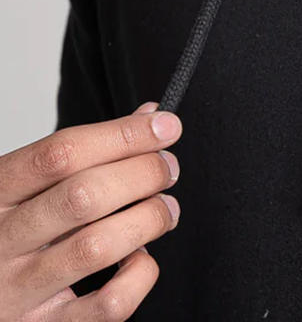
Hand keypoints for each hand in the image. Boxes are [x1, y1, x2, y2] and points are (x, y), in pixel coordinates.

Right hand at [0, 101, 181, 319]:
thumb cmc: (10, 234)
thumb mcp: (29, 186)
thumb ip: (87, 153)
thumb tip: (151, 116)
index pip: (63, 151)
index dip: (124, 134)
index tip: (166, 126)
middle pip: (84, 194)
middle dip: (144, 173)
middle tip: (168, 169)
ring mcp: (15, 292)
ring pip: (97, 247)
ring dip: (149, 219)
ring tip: (165, 210)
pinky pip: (107, 306)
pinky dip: (139, 276)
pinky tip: (139, 259)